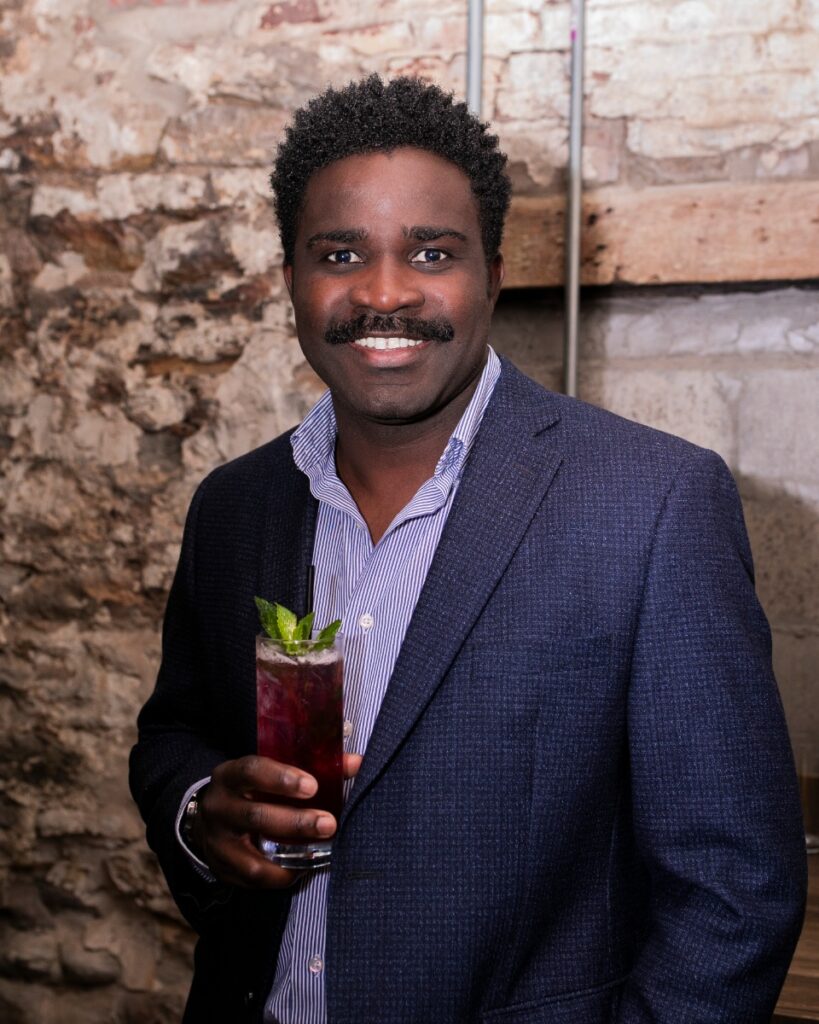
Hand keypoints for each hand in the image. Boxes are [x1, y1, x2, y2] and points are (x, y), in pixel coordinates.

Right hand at [192, 753, 361, 888]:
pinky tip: (301, 869)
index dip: (281, 778)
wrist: (210, 818)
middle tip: (328, 824)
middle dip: (296, 822)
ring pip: (253, 857)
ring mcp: (217, 842)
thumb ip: (311, 766)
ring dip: (291, 858)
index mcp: (230, 776)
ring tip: (321, 853)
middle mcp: (219, 807)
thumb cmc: (251, 789)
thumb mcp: (270, 771)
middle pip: (256, 816)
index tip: (312, 786)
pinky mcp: (221, 869)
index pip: (251, 771)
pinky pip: (253, 879)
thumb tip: (356, 763)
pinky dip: (280, 876)